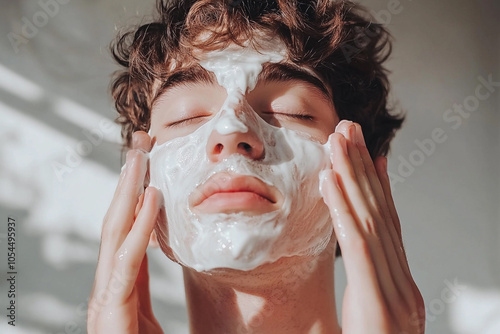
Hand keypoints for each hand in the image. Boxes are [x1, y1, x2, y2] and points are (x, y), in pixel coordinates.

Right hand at [87, 132, 163, 333]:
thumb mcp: (148, 319)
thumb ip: (146, 292)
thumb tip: (158, 261)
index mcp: (120, 286)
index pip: (126, 231)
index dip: (134, 195)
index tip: (147, 163)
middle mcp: (108, 287)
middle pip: (117, 223)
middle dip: (127, 181)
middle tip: (140, 142)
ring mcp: (105, 300)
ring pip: (116, 234)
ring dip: (129, 191)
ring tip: (140, 155)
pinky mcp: (112, 313)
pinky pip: (127, 262)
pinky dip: (139, 228)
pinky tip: (150, 198)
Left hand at [321, 120, 424, 332]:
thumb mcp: (368, 319)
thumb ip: (366, 289)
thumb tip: (356, 258)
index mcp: (400, 288)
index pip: (390, 227)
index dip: (379, 186)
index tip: (368, 153)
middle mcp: (404, 286)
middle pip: (383, 216)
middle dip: (364, 169)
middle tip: (349, 129)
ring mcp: (397, 295)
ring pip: (372, 223)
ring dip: (352, 178)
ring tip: (337, 142)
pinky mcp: (379, 306)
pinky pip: (359, 249)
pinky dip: (344, 212)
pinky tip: (330, 183)